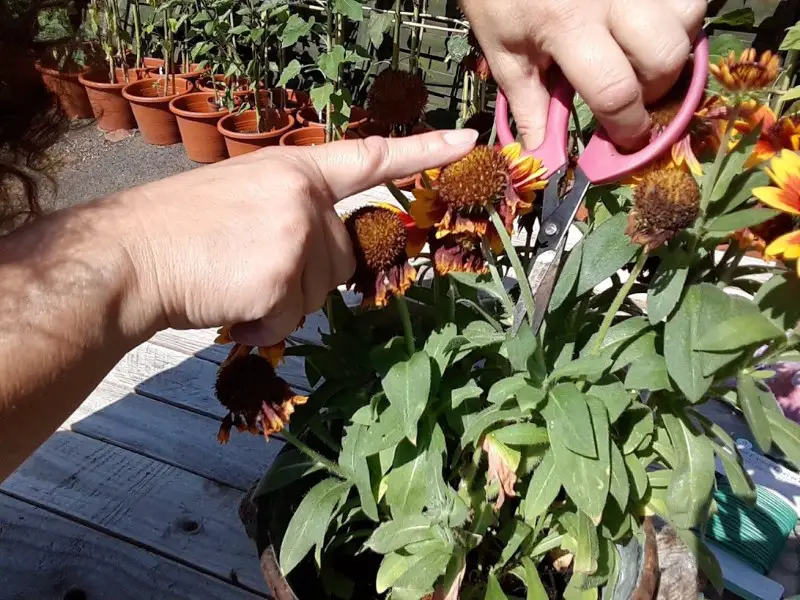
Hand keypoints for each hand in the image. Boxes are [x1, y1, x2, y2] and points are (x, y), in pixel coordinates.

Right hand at [118, 129, 477, 345]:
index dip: (422, 151)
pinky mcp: (285, 277)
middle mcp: (304, 198)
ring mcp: (298, 236)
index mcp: (294, 171)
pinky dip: (264, 323)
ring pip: (322, 292)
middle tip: (254, 268)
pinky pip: (293, 318)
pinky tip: (231, 305)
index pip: (371, 158)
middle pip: (344, 255)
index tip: (466, 142)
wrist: (129, 256)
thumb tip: (324, 249)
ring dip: (284, 301)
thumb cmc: (178, 230)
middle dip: (309, 275)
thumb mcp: (244, 198)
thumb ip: (293, 212)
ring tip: (235, 284)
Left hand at [459, 0, 705, 148]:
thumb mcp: (504, 52)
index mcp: (567, 27)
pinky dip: (678, 14)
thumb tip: (541, 155)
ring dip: (673, 46)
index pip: (615, 90)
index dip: (628, 126)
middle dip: (656, 88)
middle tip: (633, 93)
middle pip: (666, 56)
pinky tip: (647, 25)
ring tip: (641, 54)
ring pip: (689, 16)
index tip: (627, 139)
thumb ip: (528, 105)